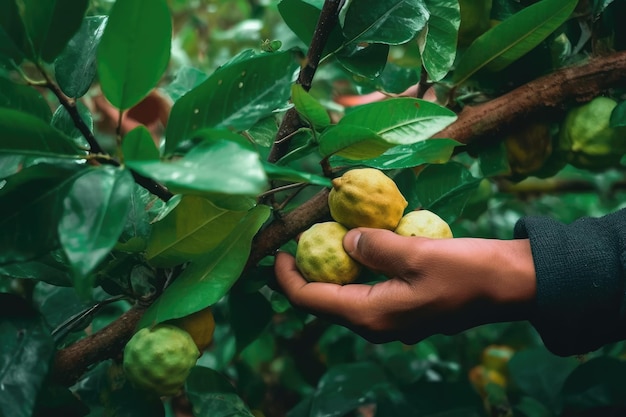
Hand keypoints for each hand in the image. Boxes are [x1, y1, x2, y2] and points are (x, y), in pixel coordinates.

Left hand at [275, 228, 535, 343]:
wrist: (511, 286)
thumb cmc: (466, 271)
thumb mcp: (415, 251)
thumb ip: (373, 247)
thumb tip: (345, 242)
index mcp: (372, 316)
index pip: (312, 300)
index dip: (288, 278)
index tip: (278, 253)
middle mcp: (377, 324)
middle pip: (325, 302)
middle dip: (308, 274)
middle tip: (301, 240)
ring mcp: (392, 319)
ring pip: (346, 296)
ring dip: (333, 270)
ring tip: (327, 239)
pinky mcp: (405, 309)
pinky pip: (368, 291)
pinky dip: (356, 271)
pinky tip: (360, 247)